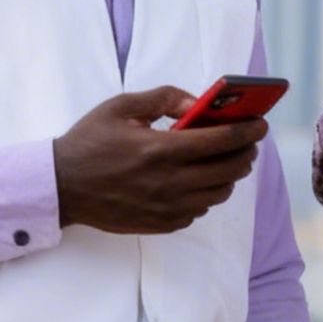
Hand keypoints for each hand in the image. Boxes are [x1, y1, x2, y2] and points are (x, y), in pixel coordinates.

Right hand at [53, 86, 264, 233]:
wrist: (61, 187)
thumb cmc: (90, 142)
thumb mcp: (121, 106)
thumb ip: (164, 98)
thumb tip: (199, 103)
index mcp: (160, 149)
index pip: (221, 140)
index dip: (248, 131)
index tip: (261, 124)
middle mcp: (168, 182)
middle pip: (229, 170)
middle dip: (245, 153)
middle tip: (247, 143)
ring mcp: (167, 207)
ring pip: (219, 193)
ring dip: (229, 176)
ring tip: (225, 161)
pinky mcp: (162, 224)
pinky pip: (200, 211)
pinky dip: (206, 195)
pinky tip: (198, 182)